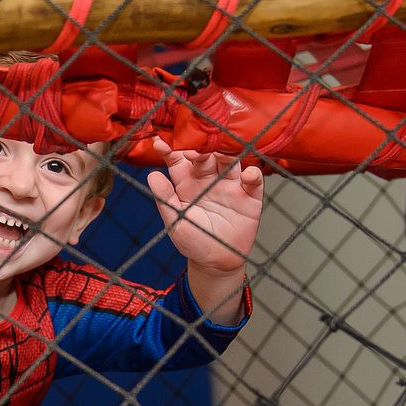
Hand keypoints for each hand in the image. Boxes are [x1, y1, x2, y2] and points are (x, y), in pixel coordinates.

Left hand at [147, 138, 262, 322]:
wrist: (216, 262)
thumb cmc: (193, 242)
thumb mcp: (175, 222)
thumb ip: (165, 199)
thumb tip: (151, 175)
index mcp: (188, 184)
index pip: (180, 161)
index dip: (171, 150)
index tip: (161, 142)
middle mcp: (209, 180)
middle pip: (207, 156)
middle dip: (201, 149)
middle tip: (196, 147)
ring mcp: (230, 186)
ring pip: (230, 162)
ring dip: (227, 154)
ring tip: (222, 152)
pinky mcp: (249, 196)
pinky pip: (254, 181)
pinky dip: (253, 174)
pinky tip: (247, 174)